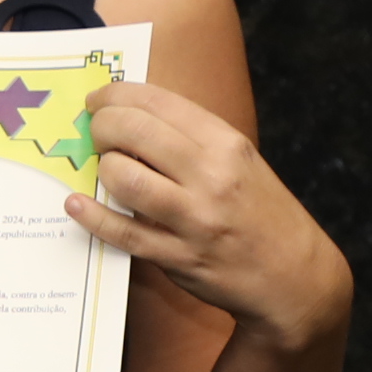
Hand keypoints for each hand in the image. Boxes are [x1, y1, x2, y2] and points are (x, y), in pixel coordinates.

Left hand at [65, 82, 350, 354]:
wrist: (295, 276)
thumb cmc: (259, 212)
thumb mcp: (239, 161)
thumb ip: (191, 139)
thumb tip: (129, 116)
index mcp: (226, 144)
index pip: (158, 102)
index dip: (116, 95)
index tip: (97, 101)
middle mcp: (213, 175)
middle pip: (134, 132)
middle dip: (101, 127)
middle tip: (94, 135)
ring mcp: (196, 218)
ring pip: (124, 178)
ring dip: (101, 169)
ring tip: (101, 170)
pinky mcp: (179, 257)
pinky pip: (123, 232)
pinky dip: (92, 216)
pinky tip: (76, 204)